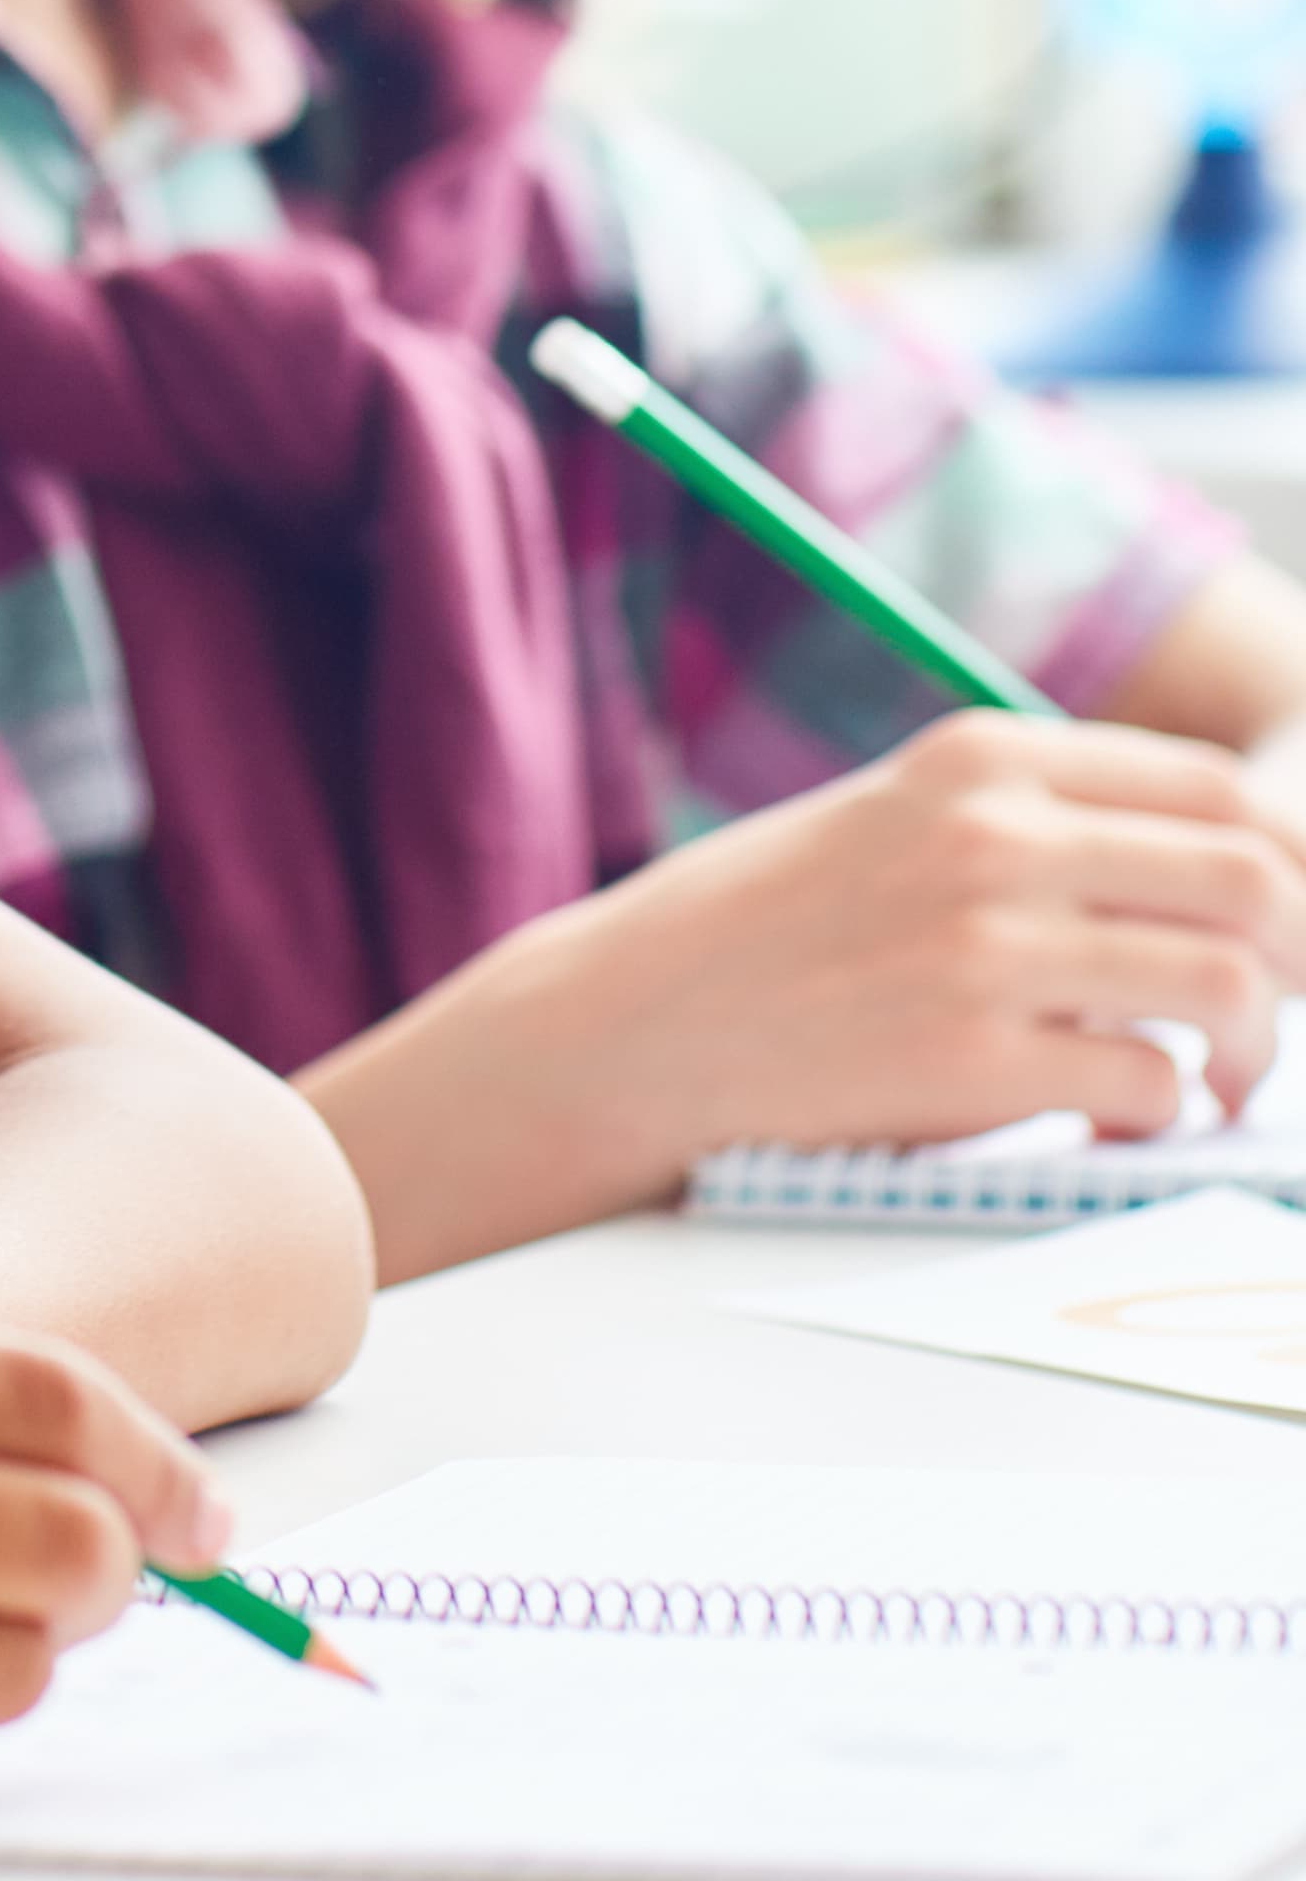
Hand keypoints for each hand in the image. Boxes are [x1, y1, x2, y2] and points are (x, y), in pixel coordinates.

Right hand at [589, 711, 1305, 1148]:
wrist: (640, 1019)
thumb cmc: (776, 927)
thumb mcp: (900, 818)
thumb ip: (1036, 823)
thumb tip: (1218, 872)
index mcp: (980, 758)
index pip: (1216, 788)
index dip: (1288, 863)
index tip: (1285, 925)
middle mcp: (992, 836)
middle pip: (1249, 879)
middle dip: (1296, 958)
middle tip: (1276, 1009)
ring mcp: (983, 949)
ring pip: (1225, 986)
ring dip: (1252, 1050)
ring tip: (1218, 1080)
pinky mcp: (970, 1064)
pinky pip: (1150, 1088)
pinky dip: (1165, 1117)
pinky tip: (1120, 1122)